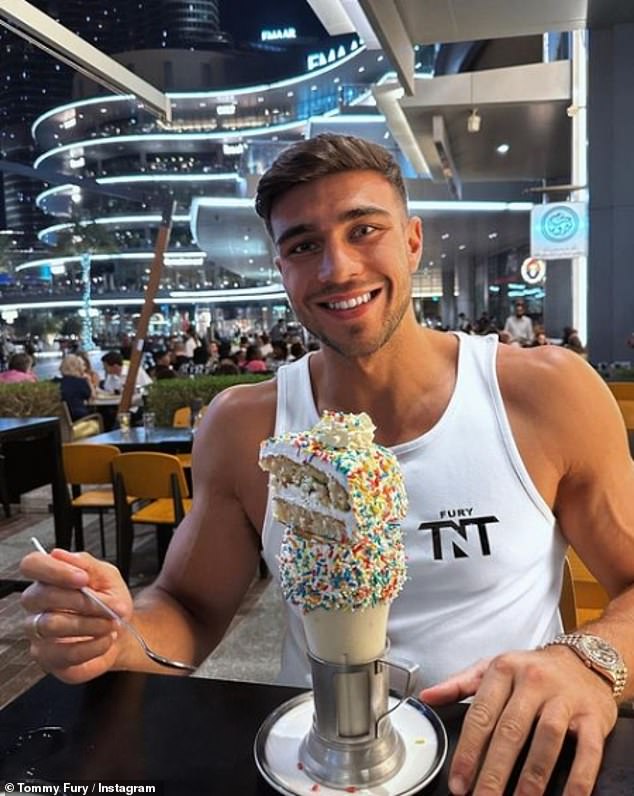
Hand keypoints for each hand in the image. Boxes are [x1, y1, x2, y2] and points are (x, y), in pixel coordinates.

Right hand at [20, 548, 131, 683]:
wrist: (123, 634)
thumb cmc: (110, 603)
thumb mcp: (108, 577)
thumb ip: (87, 565)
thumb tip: (60, 555)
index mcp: (49, 578)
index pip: (32, 565)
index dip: (54, 570)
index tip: (83, 578)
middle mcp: (37, 605)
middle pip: (41, 596)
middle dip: (81, 601)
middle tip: (109, 606)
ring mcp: (38, 633)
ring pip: (52, 625)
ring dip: (89, 624)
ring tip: (110, 624)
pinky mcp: (48, 658)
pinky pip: (65, 653)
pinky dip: (93, 646)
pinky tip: (106, 639)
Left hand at [420, 648, 617, 794]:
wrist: (583, 660)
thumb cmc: (532, 669)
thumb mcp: (493, 667)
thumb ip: (459, 683)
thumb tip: (427, 696)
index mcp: (503, 670)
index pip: (481, 715)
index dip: (468, 751)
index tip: (459, 781)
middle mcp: (533, 681)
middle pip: (510, 731)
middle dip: (494, 771)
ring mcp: (564, 698)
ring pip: (546, 739)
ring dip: (532, 776)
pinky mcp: (592, 716)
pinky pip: (587, 750)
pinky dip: (578, 778)